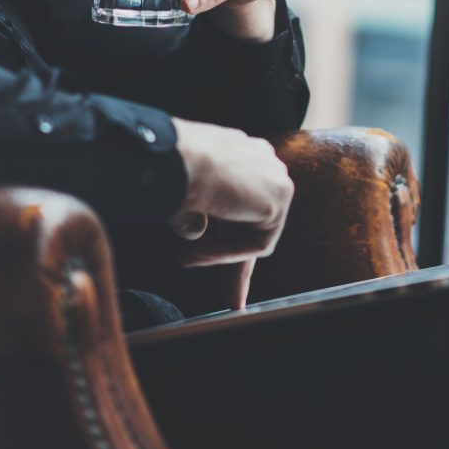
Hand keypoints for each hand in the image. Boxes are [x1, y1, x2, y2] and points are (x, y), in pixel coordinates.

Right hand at [169, 118, 293, 306]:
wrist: (175, 157)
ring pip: (253, 234)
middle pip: (253, 220)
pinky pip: (257, 243)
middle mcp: (262, 159)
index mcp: (240, 151)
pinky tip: (201, 252)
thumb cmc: (169, 167)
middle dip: (234, 258)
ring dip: (219, 253)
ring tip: (185, 259)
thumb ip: (197, 212)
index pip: (241, 200)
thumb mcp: (182, 193)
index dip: (228, 233)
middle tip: (230, 297)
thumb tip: (196, 232)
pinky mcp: (279, 196)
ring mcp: (275, 176)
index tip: (219, 253)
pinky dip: (228, 253)